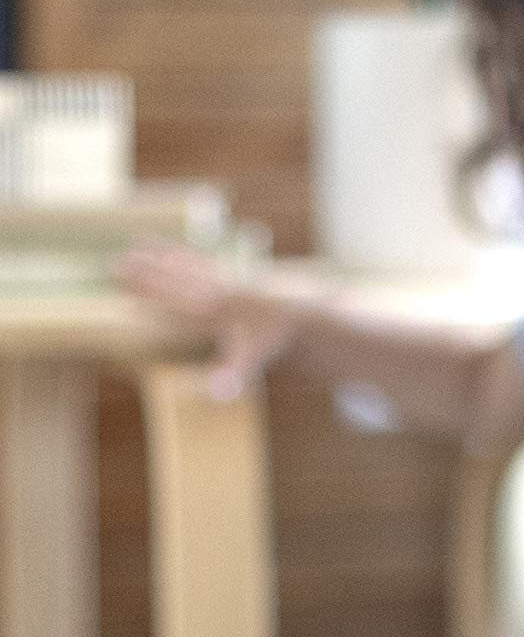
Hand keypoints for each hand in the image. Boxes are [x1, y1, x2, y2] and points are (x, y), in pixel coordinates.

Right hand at [117, 244, 300, 400]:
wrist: (299, 314)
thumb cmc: (270, 339)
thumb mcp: (251, 360)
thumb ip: (231, 375)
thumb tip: (214, 393)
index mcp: (213, 311)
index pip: (171, 300)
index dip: (146, 292)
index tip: (122, 285)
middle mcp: (213, 290)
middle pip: (172, 278)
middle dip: (143, 271)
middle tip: (112, 263)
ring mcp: (221, 279)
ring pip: (184, 264)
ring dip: (159, 254)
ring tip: (136, 243)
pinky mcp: (229, 274)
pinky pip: (199, 259)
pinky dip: (180, 251)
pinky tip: (167, 245)